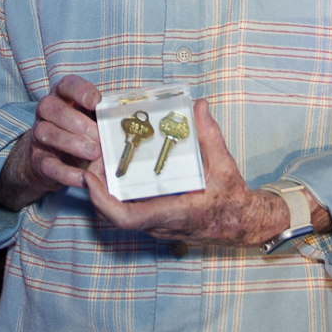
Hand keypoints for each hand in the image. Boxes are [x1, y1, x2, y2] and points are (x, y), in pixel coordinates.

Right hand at [0, 75, 102, 210]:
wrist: (54, 157)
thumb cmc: (80, 131)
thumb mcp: (91, 117)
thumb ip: (102, 115)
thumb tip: (123, 120)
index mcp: (62, 95)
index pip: (66, 85)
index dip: (80, 92)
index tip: (96, 102)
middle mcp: (46, 112)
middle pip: (50, 107)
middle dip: (75, 121)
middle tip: (98, 135)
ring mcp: (39, 135)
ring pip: (46, 133)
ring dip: (71, 143)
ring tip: (94, 153)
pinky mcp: (38, 160)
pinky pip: (48, 165)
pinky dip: (67, 172)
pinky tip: (85, 177)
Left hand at [82, 99, 280, 247]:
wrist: (242, 223)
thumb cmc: (232, 198)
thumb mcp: (224, 165)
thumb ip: (210, 135)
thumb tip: (199, 106)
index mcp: (174, 212)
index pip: (126, 218)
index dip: (101, 200)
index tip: (89, 177)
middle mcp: (160, 224)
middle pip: (112, 215)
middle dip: (95, 188)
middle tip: (91, 158)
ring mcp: (156, 226)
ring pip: (117, 214)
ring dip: (103, 190)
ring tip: (99, 159)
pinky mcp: (155, 222)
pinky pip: (128, 211)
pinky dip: (115, 193)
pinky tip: (115, 169)